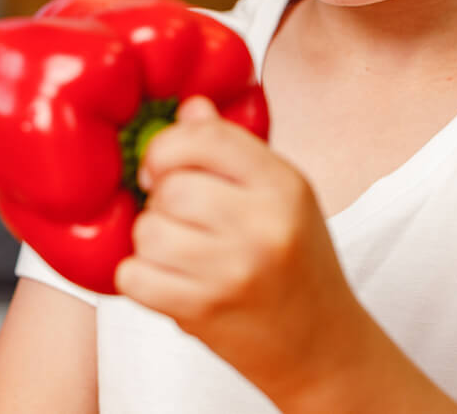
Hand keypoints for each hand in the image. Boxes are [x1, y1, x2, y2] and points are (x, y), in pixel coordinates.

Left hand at [114, 96, 355, 405]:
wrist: (322, 347)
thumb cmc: (299, 267)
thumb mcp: (283, 197)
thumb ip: (233, 150)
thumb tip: (191, 108)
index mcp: (283, 186)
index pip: (206, 137)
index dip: (169, 146)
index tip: (163, 165)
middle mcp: (262, 224)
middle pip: (170, 187)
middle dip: (161, 201)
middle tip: (180, 220)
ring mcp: (233, 270)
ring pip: (147, 230)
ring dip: (151, 241)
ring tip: (181, 253)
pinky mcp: (204, 310)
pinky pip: (133, 276)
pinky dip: (139, 278)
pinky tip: (168, 280)